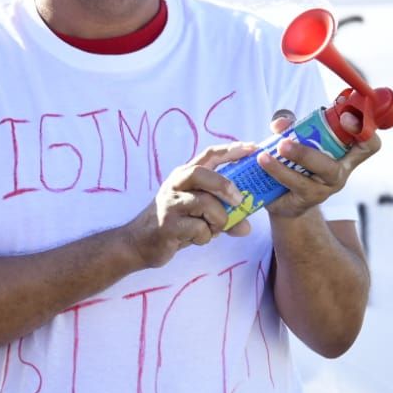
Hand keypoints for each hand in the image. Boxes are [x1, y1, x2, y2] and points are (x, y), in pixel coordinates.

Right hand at [123, 141, 254, 268]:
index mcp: (185, 176)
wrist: (139, 244)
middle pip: (202, 173)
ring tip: (214, 229)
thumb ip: (224, 217)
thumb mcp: (201, 216)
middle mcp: (176, 184)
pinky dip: (205, 237)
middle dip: (225, 186)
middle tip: (239, 201)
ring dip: (218, 220)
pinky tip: (197, 239)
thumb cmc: (175, 225)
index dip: (232, 150)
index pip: (209, 154)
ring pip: (204, 203)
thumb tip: (247, 228)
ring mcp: (170, 203)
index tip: (253, 148)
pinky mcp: (167, 224)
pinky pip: (198, 228)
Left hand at [258, 109, 380, 219]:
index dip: (364, 131)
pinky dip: (275, 170)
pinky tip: (261, 160)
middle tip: (284, 142)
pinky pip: (293, 185)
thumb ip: (289, 124)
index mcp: (345, 155)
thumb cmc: (296, 161)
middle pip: (334, 168)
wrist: (283, 197)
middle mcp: (339, 174)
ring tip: (267, 153)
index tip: (346, 117)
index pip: (369, 145)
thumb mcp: (294, 136)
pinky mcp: (305, 200)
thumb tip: (280, 123)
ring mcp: (323, 190)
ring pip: (308, 180)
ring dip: (286, 164)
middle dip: (307, 154)